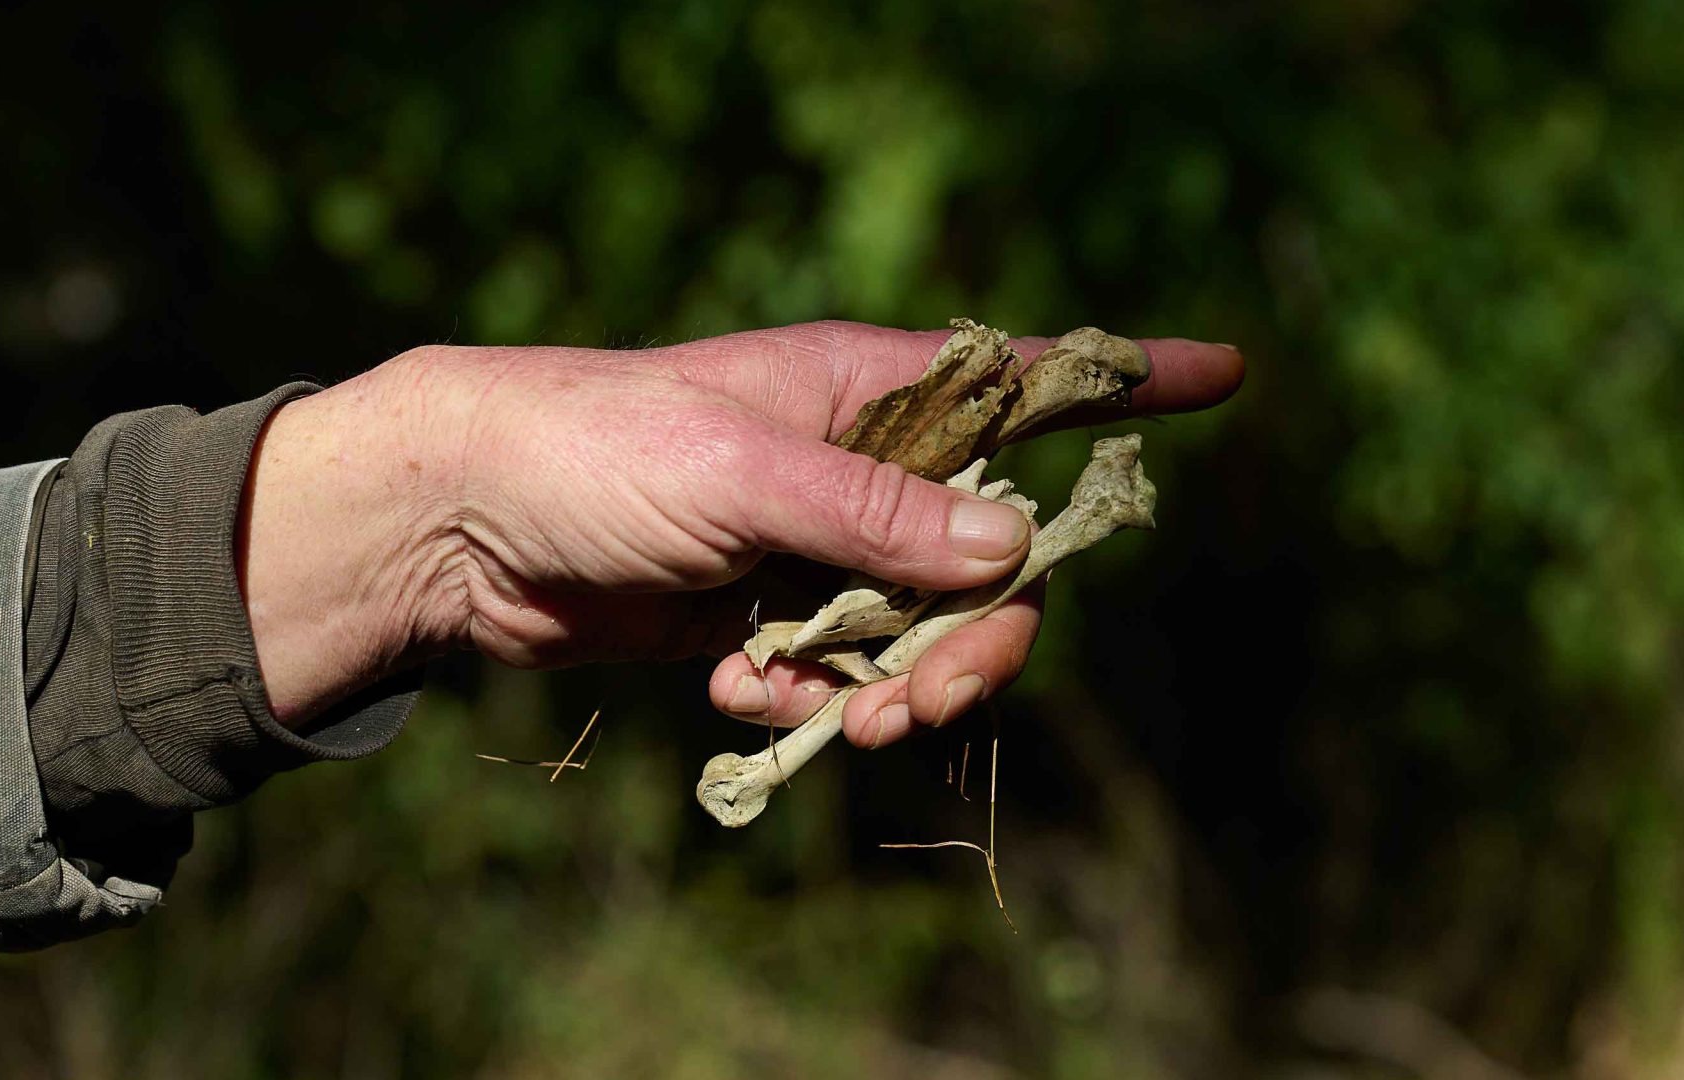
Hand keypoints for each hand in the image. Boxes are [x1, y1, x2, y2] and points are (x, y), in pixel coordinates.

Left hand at [236, 322, 1241, 743]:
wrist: (457, 523)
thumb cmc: (594, 449)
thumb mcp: (736, 470)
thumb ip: (873, 514)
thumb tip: (1010, 552)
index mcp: (865, 392)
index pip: (1021, 380)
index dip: (1123, 380)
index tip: (1226, 374)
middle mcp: (854, 466)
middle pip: (984, 557)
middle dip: (971, 640)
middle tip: (921, 704)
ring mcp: (808, 544)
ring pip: (911, 630)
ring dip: (889, 687)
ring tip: (829, 719)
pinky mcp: (758, 615)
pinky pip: (830, 672)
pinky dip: (801, 698)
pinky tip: (738, 693)